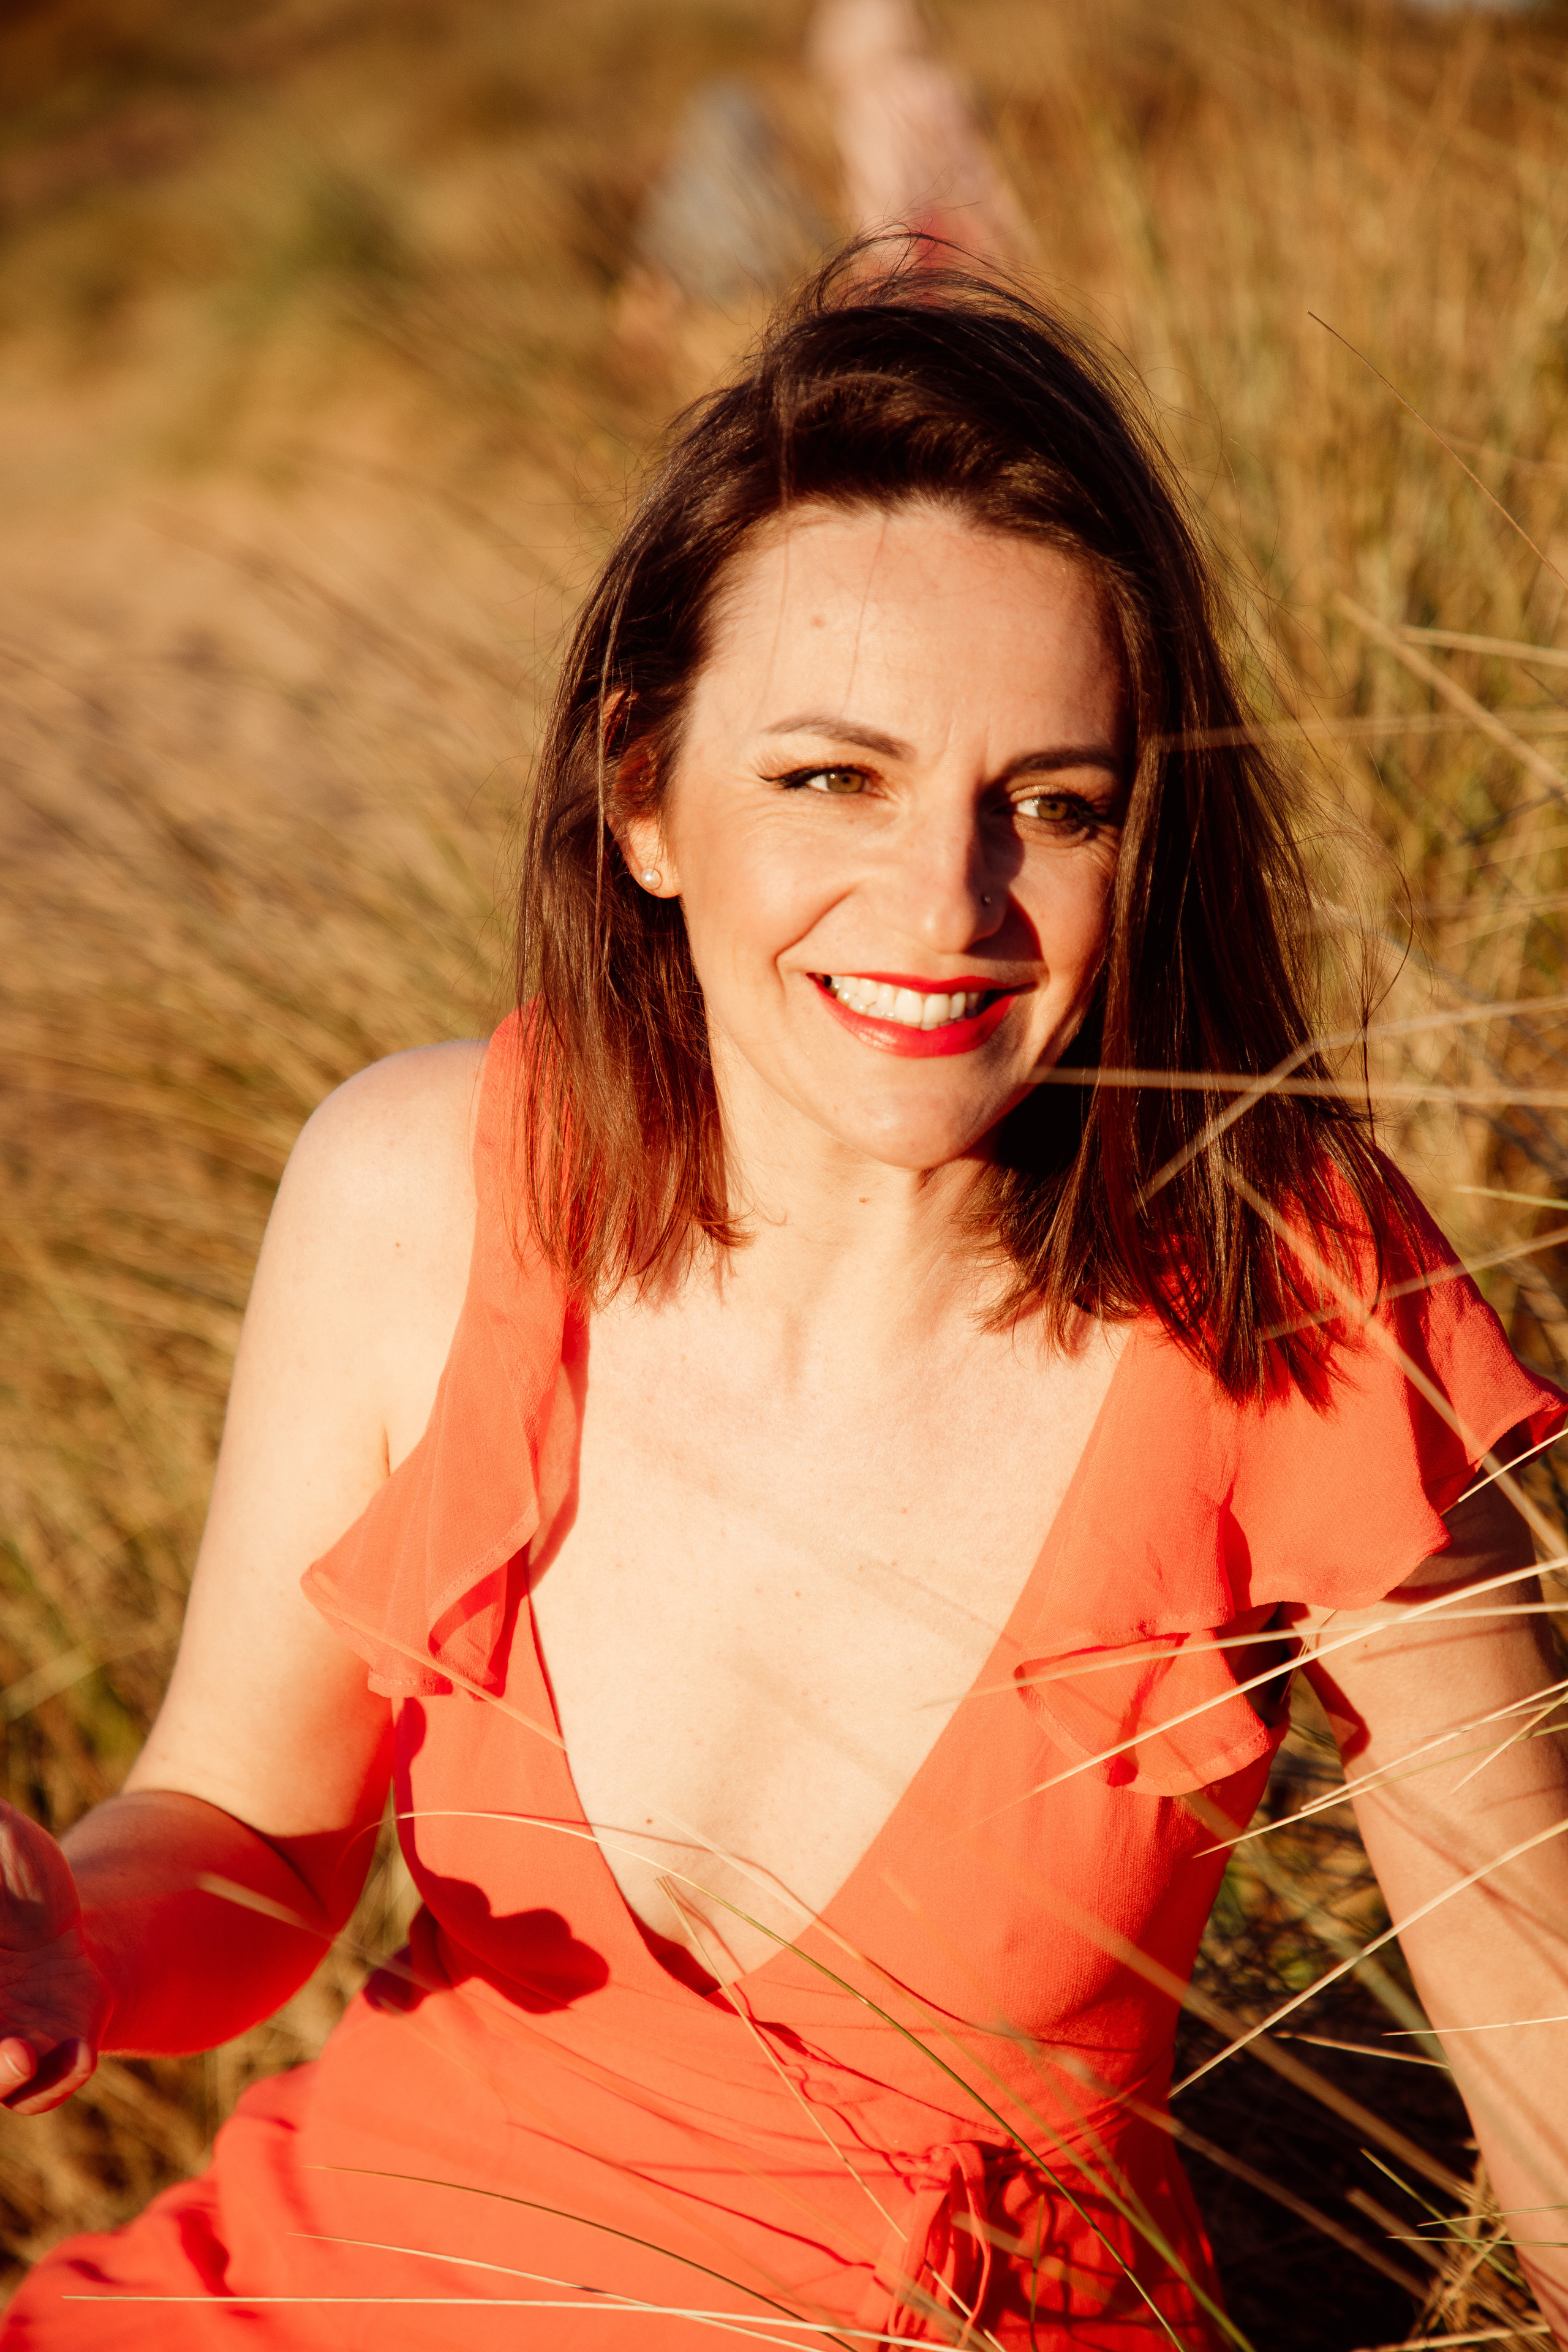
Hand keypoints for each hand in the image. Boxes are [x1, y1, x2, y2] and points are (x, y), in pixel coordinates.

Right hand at [0, 1800, 109, 2113]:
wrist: (71, 1919)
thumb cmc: (19, 1881)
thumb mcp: (6, 1840)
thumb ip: (0, 1828)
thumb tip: (1, 1813)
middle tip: (5, 2043)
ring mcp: (6, 2045)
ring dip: (1, 2077)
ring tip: (21, 2052)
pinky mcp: (54, 2055)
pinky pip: (46, 2091)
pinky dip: (59, 2080)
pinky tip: (79, 2049)